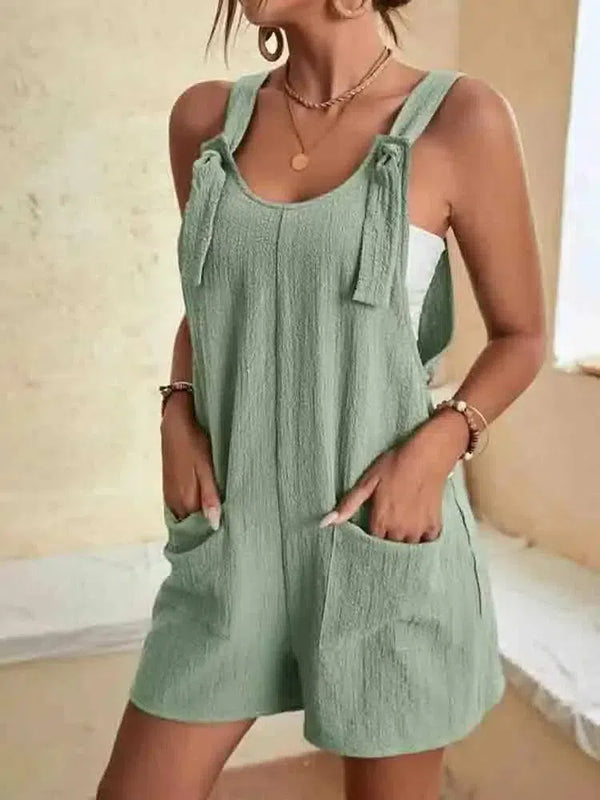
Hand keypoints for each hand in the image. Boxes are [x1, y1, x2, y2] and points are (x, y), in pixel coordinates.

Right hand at [160, 392, 220, 528]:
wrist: (175, 423)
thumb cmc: (193, 443)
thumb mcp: (206, 468)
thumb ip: (210, 497)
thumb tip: (215, 525)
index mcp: (185, 500)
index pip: (201, 527)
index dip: (214, 529)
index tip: (231, 530)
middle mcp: (175, 503)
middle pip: (192, 524)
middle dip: (207, 525)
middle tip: (229, 523)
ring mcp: (170, 496)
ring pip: (187, 516)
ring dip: (200, 517)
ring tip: (220, 514)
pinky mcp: (170, 488)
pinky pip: (182, 507)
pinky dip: (193, 508)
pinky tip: (205, 503)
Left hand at [318, 408, 467, 542]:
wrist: (427, 455)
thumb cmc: (394, 465)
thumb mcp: (367, 482)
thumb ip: (348, 505)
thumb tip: (324, 523)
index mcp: (381, 522)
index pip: (371, 544)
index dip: (370, 536)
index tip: (372, 525)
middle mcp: (400, 532)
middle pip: (389, 548)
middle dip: (386, 539)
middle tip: (388, 522)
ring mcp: (419, 530)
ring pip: (408, 547)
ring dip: (403, 539)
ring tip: (402, 523)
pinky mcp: (435, 526)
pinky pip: (427, 543)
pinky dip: (422, 538)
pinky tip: (418, 524)